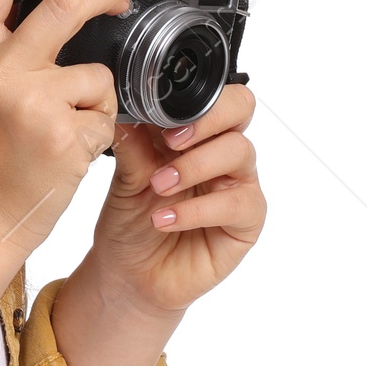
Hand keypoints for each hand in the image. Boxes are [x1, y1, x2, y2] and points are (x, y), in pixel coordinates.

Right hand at [0, 0, 132, 259]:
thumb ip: (4, 46)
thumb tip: (48, 10)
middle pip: (66, 2)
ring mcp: (32, 100)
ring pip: (97, 72)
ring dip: (96, 99)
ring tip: (67, 127)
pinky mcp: (65, 134)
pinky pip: (105, 115)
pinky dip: (98, 132)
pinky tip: (69, 152)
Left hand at [78, 0, 265, 317]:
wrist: (127, 272)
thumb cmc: (129, 220)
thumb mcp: (124, 173)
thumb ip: (132, 139)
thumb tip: (120, 100)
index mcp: (193, 132)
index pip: (214, 92)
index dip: (193, 97)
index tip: (159, 114)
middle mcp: (221, 152)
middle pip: (242, 108)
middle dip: (206, 119)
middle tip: (169, 141)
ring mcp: (238, 184)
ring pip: (241, 152)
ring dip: (194, 166)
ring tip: (157, 185)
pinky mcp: (245, 222)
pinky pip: (239, 204)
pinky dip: (197, 209)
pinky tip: (164, 218)